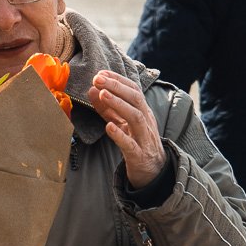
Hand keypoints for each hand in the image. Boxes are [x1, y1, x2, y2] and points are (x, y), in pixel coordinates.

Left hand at [88, 71, 165, 188]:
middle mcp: (145, 121)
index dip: (117, 80)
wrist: (153, 171)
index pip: (133, 89)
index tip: (100, 73)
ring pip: (135, 117)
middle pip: (135, 99)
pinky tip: (108, 127)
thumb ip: (107, 108)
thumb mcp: (122, 122)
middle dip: (116, 87)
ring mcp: (143, 138)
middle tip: (97, 79)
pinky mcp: (138, 155)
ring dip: (118, 104)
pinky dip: (119, 135)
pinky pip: (130, 144)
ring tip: (102, 95)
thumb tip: (91, 90)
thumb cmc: (137, 142)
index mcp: (142, 111)